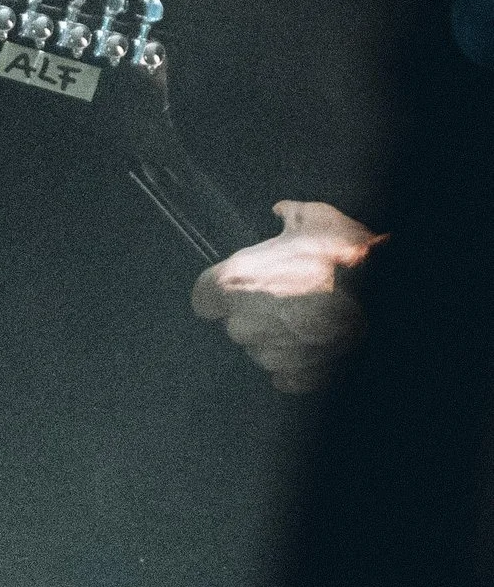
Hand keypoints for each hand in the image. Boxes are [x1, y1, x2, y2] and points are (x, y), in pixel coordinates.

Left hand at [190, 200, 379, 392]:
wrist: (383, 293)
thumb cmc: (346, 254)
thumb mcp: (316, 218)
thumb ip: (289, 216)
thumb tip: (281, 211)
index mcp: (237, 283)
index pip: (203, 298)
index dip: (220, 294)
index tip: (237, 288)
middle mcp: (245, 323)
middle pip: (237, 324)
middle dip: (258, 313)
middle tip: (291, 297)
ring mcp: (270, 353)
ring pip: (263, 349)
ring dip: (281, 337)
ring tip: (314, 317)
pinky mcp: (295, 375)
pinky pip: (287, 374)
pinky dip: (299, 363)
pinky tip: (319, 343)